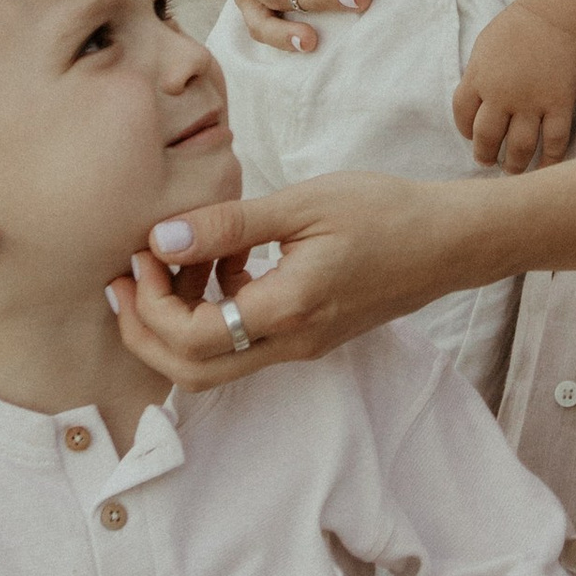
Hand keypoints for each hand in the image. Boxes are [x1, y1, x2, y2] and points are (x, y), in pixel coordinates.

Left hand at [111, 174, 464, 385]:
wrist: (450, 241)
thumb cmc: (387, 212)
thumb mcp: (305, 204)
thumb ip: (230, 224)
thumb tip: (162, 238)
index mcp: (290, 308)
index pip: (193, 338)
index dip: (150, 303)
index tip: (142, 253)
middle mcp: (292, 342)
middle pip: (191, 371)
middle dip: (144, 331)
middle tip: (125, 279)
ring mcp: (300, 346)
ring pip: (214, 364)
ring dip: (177, 322)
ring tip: (174, 260)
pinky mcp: (307, 337)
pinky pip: (243, 343)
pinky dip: (214, 311)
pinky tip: (224, 261)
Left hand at [455, 0, 575, 170]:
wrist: (553, 14)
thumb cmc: (516, 26)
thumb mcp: (483, 48)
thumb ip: (477, 77)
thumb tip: (477, 104)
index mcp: (478, 79)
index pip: (462, 116)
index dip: (465, 131)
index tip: (471, 136)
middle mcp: (501, 96)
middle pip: (487, 138)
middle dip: (485, 155)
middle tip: (489, 161)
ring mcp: (532, 102)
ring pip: (520, 147)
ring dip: (515, 164)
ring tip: (514, 170)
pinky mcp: (560, 104)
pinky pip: (554, 141)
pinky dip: (550, 159)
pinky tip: (546, 167)